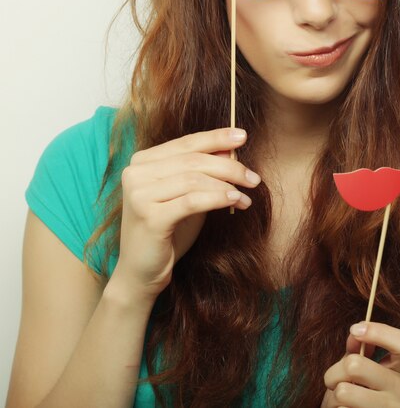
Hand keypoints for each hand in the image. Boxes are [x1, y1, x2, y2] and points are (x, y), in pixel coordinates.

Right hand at [113, 127, 261, 300]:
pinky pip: (191, 201)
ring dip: (227, 185)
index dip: (216, 138)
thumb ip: (204, 171)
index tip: (242, 136)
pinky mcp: (148, 217)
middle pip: (192, 160)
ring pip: (193, 179)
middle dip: (229, 166)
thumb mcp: (190, 194)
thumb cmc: (169, 231)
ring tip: (247, 194)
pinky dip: (217, 198)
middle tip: (253, 177)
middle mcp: (136, 174)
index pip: (186, 143)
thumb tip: (231, 148)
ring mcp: (139, 195)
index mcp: (143, 162)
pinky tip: (235, 200)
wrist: (142, 272)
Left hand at [321, 321, 399, 407]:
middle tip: (334, 379)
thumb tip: (354, 334)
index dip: (379, 331)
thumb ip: (358, 348)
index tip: (355, 330)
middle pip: (355, 365)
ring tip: (341, 398)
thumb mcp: (363, 366)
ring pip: (343, 391)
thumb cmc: (361, 392)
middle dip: (335, 371)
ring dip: (333, 394)